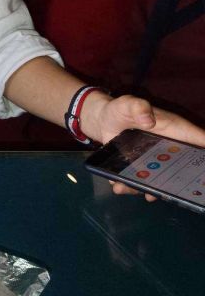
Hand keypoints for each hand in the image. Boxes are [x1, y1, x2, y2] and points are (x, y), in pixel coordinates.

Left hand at [89, 94, 204, 200]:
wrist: (103, 120)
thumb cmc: (121, 109)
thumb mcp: (128, 103)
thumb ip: (138, 106)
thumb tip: (148, 119)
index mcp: (175, 131)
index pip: (199, 143)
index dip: (204, 157)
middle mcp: (170, 149)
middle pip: (184, 170)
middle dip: (182, 184)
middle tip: (173, 192)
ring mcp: (156, 162)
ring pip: (161, 181)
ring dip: (151, 190)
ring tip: (143, 193)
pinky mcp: (140, 169)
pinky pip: (140, 182)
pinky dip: (131, 187)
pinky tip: (120, 186)